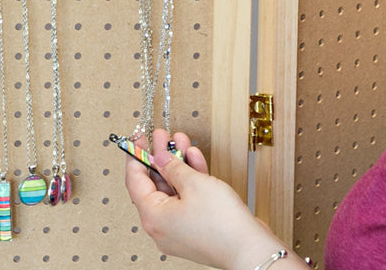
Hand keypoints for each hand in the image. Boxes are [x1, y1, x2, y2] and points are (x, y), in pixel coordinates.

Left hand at [124, 129, 288, 269]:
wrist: (250, 249)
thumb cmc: (222, 225)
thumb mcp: (194, 184)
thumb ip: (173, 167)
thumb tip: (161, 158)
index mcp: (153, 217)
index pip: (134, 180)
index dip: (136, 155)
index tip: (140, 138)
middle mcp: (162, 226)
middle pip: (154, 184)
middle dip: (161, 157)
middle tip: (162, 137)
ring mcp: (178, 228)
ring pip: (173, 190)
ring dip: (177, 165)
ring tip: (181, 142)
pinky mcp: (195, 228)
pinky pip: (186, 199)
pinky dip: (189, 180)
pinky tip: (193, 159)